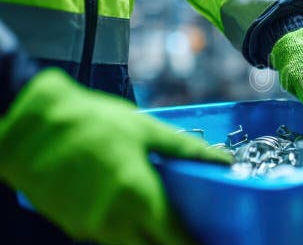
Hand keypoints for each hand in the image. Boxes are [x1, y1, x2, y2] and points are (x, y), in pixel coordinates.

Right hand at [0, 69, 230, 244]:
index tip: (211, 238)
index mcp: (139, 198)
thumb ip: (187, 151)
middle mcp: (115, 222)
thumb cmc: (88, 122)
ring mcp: (90, 229)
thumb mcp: (146, 130)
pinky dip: (122, 230)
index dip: (195, 242)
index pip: (177, 239)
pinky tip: (130, 209)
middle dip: (173, 243)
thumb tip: (224, 161)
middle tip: (189, 232)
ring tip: (163, 221)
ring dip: (146, 238)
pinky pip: (106, 236)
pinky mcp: (72, 226)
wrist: (26, 126)